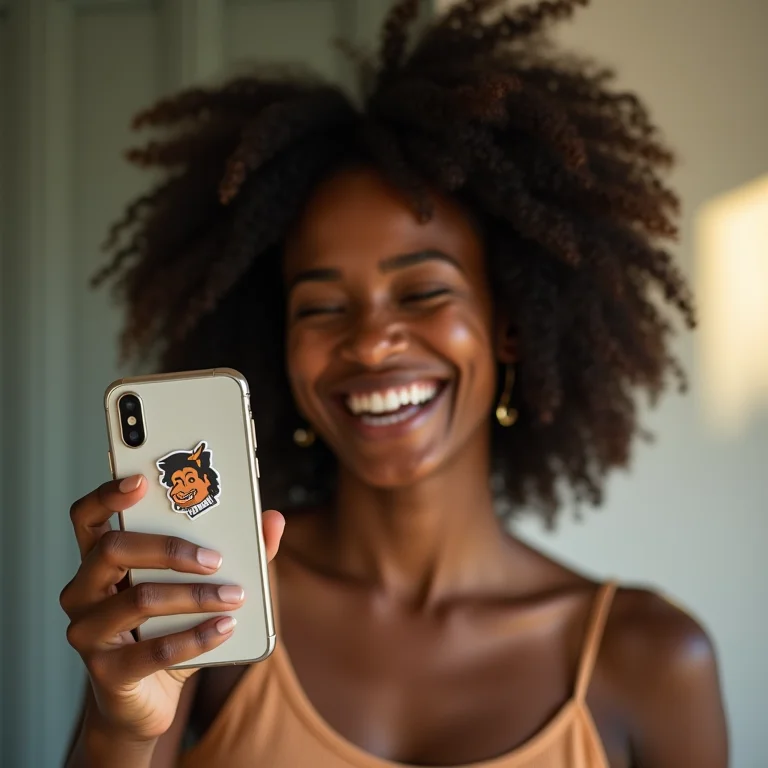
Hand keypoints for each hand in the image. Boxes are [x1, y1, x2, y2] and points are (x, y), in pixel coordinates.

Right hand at [60, 475, 284, 741]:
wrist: (148, 698)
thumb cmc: (169, 626)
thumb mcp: (200, 584)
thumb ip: (237, 549)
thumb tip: (274, 519)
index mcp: (99, 559)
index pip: (87, 515)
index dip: (108, 494)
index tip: (142, 481)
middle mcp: (82, 590)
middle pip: (112, 549)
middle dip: (170, 548)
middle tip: (215, 558)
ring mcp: (87, 632)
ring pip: (139, 598)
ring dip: (196, 595)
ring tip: (236, 596)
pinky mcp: (106, 672)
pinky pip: (155, 650)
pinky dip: (197, 637)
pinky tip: (227, 627)